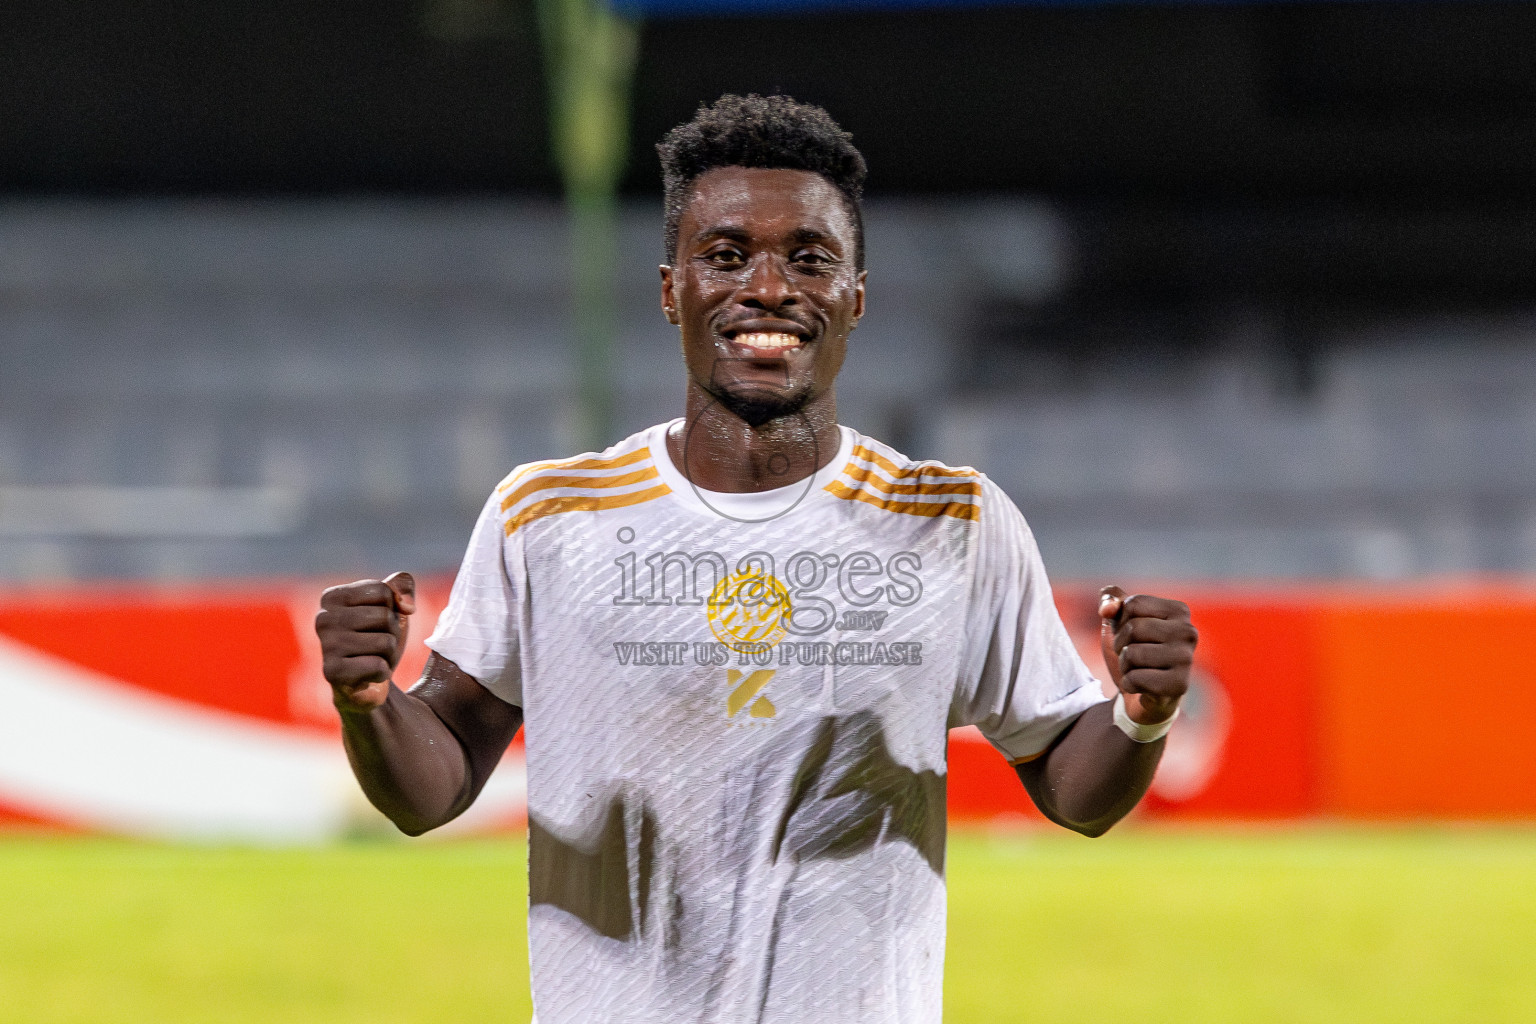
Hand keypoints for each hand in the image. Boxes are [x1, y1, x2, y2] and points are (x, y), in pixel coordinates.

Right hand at [315, 571, 416, 712]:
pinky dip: (382, 672)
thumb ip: (403, 584)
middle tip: (376, 644)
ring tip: (371, 658)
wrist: (370, 680)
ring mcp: (326, 646)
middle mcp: (323, 619)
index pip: (383, 591)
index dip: (391, 608)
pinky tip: (367, 675)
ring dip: (388, 653)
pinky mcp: (332, 673)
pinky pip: (379, 666)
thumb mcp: (394, 603)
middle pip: (385, 616)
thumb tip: (407, 606)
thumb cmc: (379, 635)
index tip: (376, 622)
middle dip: (391, 632)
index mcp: (332, 597)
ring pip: (385, 642)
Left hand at [1098, 585, 1196, 725]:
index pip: (1132, 604)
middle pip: (1133, 628)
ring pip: (1133, 653)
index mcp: (1179, 611)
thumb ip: (1110, 600)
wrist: (1140, 694)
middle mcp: (1189, 632)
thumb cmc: (1133, 650)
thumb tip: (1106, 608)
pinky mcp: (1179, 686)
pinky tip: (1142, 687)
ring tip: (1138, 670)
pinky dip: (1128, 684)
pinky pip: (1135, 678)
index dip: (1120, 621)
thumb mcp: (1118, 620)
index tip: (1131, 635)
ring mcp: (1186, 659)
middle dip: (1121, 644)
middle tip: (1133, 656)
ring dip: (1125, 665)